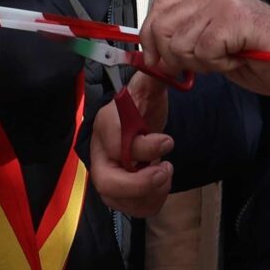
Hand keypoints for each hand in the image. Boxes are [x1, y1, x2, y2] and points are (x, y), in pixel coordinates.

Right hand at [89, 71, 173, 215]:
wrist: (141, 124)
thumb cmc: (142, 106)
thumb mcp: (149, 87)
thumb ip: (156, 75)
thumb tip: (165, 60)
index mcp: (107, 125)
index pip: (117, 143)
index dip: (144, 147)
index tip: (168, 140)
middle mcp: (102, 154)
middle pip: (107, 182)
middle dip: (139, 184)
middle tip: (164, 170)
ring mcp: (108, 176)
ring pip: (120, 200)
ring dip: (150, 193)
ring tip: (166, 172)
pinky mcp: (119, 194)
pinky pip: (133, 209)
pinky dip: (151, 202)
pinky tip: (161, 183)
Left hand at [138, 0, 269, 98]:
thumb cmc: (268, 58)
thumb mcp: (220, 47)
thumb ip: (192, 42)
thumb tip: (157, 55)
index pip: (161, 8)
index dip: (151, 37)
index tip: (157, 62)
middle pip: (163, 25)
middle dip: (171, 56)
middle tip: (198, 67)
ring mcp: (225, 5)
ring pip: (181, 43)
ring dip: (200, 63)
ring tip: (226, 61)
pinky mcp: (234, 20)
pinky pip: (204, 51)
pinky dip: (217, 66)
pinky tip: (236, 61)